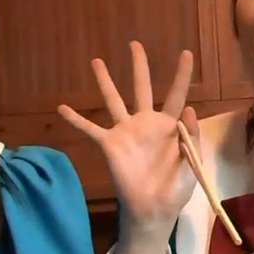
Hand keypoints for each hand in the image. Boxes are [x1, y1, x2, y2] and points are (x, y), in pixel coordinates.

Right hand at [58, 41, 198, 235]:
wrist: (154, 209)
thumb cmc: (176, 188)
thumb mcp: (192, 161)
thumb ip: (191, 136)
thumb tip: (189, 109)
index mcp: (168, 126)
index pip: (176, 94)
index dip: (181, 75)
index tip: (186, 53)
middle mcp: (146, 123)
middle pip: (142, 87)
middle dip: (139, 66)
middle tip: (135, 44)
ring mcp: (126, 132)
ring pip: (113, 100)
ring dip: (105, 82)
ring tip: (97, 61)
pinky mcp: (109, 145)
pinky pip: (90, 129)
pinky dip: (76, 120)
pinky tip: (62, 108)